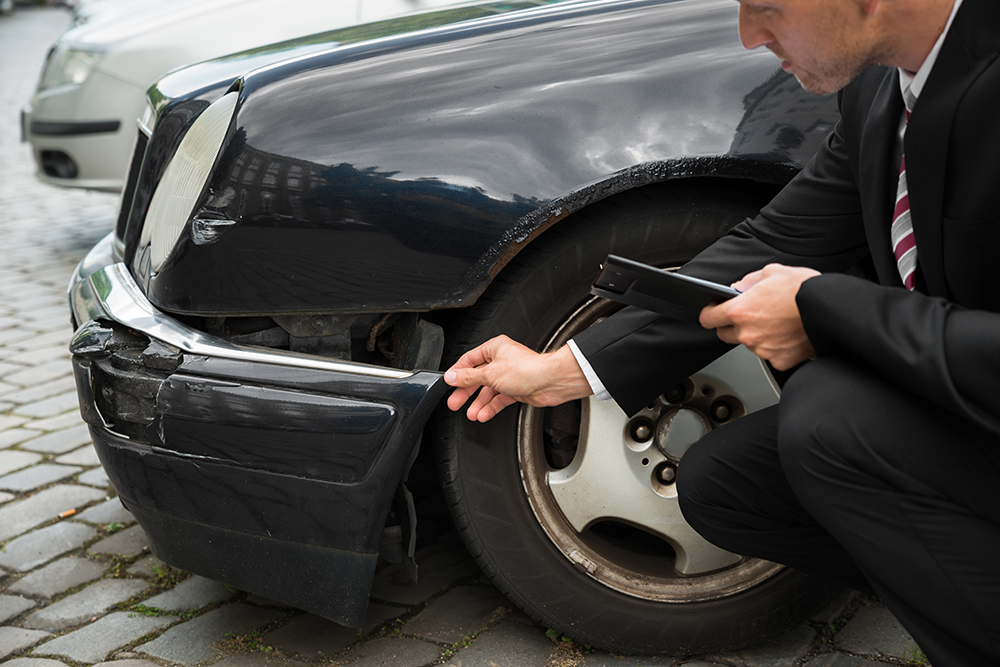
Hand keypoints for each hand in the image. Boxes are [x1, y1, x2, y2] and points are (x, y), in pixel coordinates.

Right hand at [444, 335, 592, 421]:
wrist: (550, 382)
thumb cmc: (527, 370)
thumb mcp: (490, 374)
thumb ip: (469, 377)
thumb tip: (452, 376)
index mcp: (494, 348)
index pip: (469, 360)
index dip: (458, 373)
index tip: (448, 383)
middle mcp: (502, 360)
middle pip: (477, 377)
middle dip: (466, 392)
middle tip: (455, 402)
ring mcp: (509, 375)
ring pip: (488, 390)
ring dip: (479, 403)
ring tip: (471, 414)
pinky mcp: (516, 389)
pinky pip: (499, 399)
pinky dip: (491, 407)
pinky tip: (483, 414)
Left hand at [699, 264, 818, 369]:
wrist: (831, 310)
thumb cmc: (804, 290)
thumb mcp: (771, 272)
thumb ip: (747, 282)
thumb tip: (737, 289)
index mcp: (740, 311)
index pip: (708, 319)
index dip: (709, 314)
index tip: (712, 312)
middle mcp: (748, 333)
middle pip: (724, 334)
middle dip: (731, 325)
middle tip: (749, 315)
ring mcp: (763, 350)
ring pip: (748, 344)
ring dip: (755, 335)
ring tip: (776, 321)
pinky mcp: (779, 361)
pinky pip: (769, 354)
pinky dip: (775, 346)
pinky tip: (786, 333)